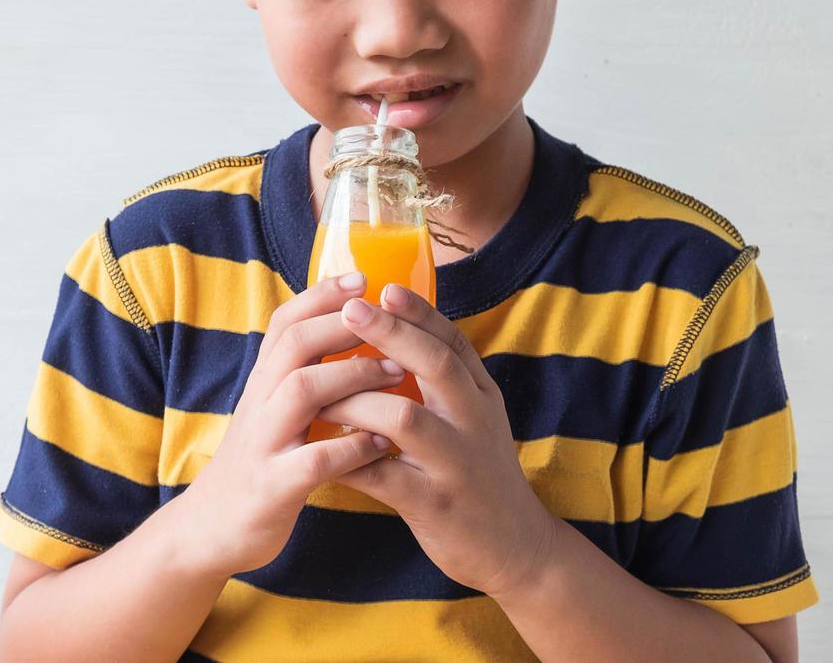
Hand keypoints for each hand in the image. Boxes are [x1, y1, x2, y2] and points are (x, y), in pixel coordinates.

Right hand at [177, 272, 404, 578]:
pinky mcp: (273, 486)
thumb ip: (300, 377)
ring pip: (302, 390)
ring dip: (352, 376)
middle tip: (388, 318)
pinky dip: (352, 448)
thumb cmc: (259, 464)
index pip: (284, 322)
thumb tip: (346, 335)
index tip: (363, 276)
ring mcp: (263, 443)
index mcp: (262, 383)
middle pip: (292, 344)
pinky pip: (314, 459)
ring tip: (396, 373)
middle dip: (341, 324)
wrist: (209, 530)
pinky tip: (383, 444)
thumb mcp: (271, 412)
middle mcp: (258, 403)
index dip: (321, 295)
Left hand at [319, 282, 557, 599]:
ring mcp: (456, 463)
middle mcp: (474, 422)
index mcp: (480, 396)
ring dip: (357, 400)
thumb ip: (441, 378)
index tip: (384, 286)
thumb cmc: (477, 470)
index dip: (419, 311)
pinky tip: (320, 446)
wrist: (513, 547)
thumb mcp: (473, 417)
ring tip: (319, 390)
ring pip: (404, 418)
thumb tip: (392, 325)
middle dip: (391, 333)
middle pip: (435, 365)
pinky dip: (348, 458)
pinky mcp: (434, 504)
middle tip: (352, 310)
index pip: (452, 341)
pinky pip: (383, 475)